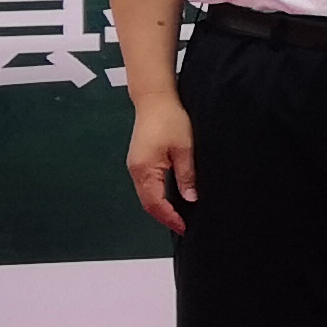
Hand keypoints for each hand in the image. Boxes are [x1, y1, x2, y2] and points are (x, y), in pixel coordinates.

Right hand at [125, 96, 196, 234]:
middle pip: (148, 203)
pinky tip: (170, 198)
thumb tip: (190, 198)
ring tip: (178, 216)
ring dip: (160, 207)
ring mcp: (135, 166)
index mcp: (145, 169)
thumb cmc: (169, 118)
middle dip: (164, 217)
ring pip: (146, 195)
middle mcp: (136, 170)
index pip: (155, 203)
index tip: (183, 227)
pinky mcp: (139, 161)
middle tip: (182, 226)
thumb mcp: (184, 149)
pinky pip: (146, 185)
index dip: (169, 217)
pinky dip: (157, 196)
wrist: (155, 99)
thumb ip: (186, 176)